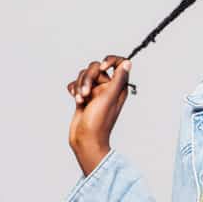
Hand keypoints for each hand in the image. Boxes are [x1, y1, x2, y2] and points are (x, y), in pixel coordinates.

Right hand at [66, 55, 131, 173]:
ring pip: (84, 75)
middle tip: (86, 95)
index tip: (102, 69)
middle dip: (87, 79)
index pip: (119, 63)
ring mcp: (95, 92)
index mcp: (118, 87)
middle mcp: (108, 88)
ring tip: (80, 101)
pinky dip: (74, 90)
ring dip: (79, 86)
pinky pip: (76, 84)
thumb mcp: (109, 98)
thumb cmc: (98, 122)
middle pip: (95, 68)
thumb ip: (118, 79)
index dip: (109, 61)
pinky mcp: (84, 97)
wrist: (85, 140)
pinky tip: (76, 100)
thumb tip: (128, 63)